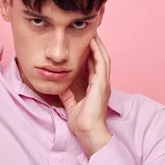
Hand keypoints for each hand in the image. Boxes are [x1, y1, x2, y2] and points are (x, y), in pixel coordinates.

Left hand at [59, 34, 112, 156]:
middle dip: (96, 45)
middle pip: (100, 58)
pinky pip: (101, 64)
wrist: (88, 132)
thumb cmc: (82, 122)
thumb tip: (61, 84)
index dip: (90, 53)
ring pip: (103, 58)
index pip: (94, 65)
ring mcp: (103, 83)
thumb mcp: (71, 104)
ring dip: (99, 44)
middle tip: (90, 32)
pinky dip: (97, 52)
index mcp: (96, 87)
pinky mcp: (102, 84)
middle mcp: (102, 83)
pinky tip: (93, 43)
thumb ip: (68, 94)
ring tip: (93, 32)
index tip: (84, 42)